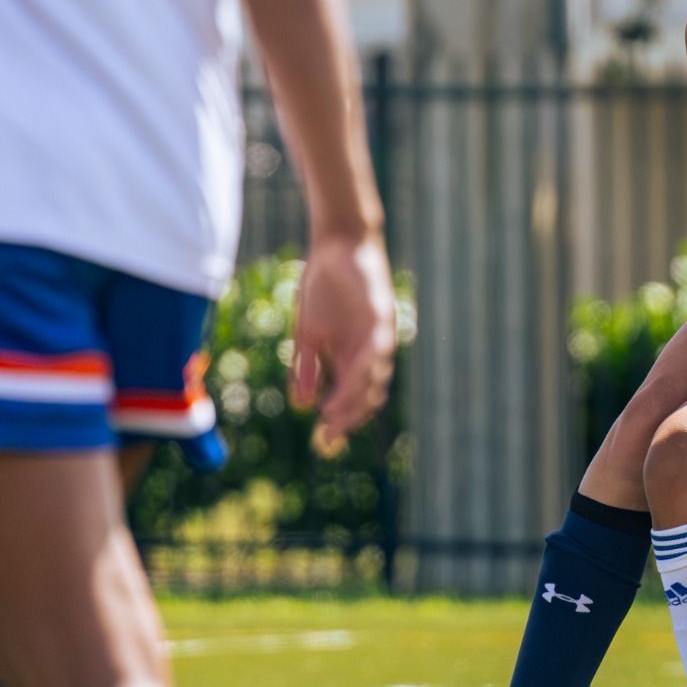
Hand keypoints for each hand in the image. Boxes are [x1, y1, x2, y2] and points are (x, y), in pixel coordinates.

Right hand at [290, 232, 396, 454]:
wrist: (336, 246)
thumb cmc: (323, 286)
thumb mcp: (308, 333)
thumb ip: (307, 366)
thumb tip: (302, 402)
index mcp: (355, 357)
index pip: (355, 398)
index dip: (342, 420)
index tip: (324, 440)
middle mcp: (372, 352)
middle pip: (368, 396)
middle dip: (349, 418)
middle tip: (329, 435)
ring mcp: (380, 336)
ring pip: (375, 378)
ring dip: (354, 400)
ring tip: (333, 416)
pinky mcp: (383, 317)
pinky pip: (378, 351)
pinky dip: (364, 370)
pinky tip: (347, 383)